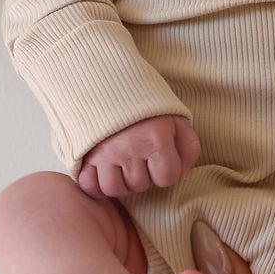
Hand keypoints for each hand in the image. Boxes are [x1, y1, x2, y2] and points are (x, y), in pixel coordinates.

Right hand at [77, 114, 198, 199]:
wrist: (111, 83)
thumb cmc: (149, 106)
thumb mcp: (178, 120)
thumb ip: (188, 148)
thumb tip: (181, 175)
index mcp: (157, 137)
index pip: (167, 178)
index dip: (167, 172)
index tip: (161, 159)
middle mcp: (130, 148)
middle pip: (140, 185)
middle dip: (144, 175)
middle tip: (140, 158)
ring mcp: (105, 152)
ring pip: (114, 189)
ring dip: (121, 182)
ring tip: (123, 166)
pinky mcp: (86, 154)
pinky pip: (89, 185)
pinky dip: (96, 184)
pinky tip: (104, 172)